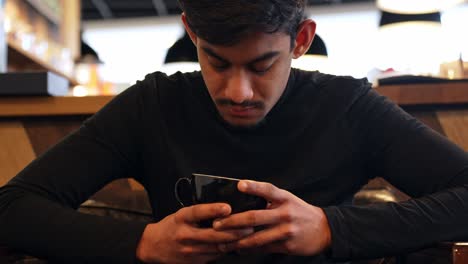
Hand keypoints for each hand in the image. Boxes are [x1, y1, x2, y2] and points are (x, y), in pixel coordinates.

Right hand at [136, 203, 253, 263]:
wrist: (153, 247)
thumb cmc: (171, 227)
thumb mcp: (181, 214)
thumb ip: (199, 213)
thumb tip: (225, 209)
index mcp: (181, 218)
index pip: (198, 212)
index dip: (213, 209)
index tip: (227, 207)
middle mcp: (185, 234)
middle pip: (213, 234)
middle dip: (234, 230)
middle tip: (249, 225)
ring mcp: (190, 250)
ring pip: (218, 246)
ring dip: (234, 241)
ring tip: (248, 234)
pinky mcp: (194, 262)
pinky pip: (215, 256)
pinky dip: (227, 249)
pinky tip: (236, 244)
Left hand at [213, 180, 330, 255]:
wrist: (324, 230)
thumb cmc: (299, 212)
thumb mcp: (288, 199)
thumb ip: (269, 199)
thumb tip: (243, 199)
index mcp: (284, 198)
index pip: (268, 189)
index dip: (253, 186)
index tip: (239, 185)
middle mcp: (285, 213)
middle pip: (255, 217)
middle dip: (233, 222)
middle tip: (216, 224)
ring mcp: (286, 230)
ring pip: (256, 237)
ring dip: (237, 241)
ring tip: (222, 242)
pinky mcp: (287, 245)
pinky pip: (263, 248)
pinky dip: (249, 249)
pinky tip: (238, 249)